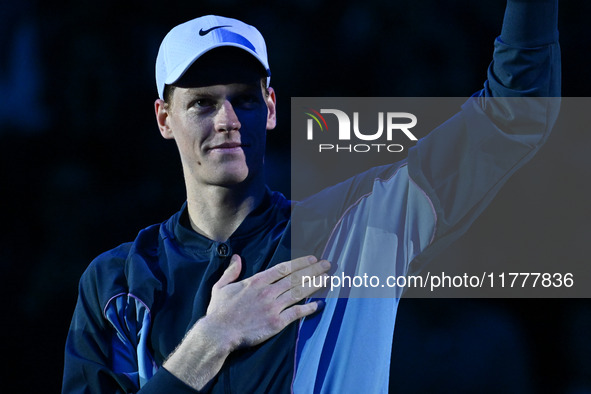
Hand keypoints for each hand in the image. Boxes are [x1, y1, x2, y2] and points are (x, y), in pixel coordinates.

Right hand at [205, 254, 329, 349]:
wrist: (218, 333)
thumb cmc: (218, 312)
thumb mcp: (221, 287)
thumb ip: (231, 271)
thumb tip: (236, 257)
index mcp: (256, 281)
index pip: (283, 268)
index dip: (299, 263)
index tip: (312, 258)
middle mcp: (267, 292)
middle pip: (295, 278)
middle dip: (313, 270)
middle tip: (327, 264)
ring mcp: (273, 307)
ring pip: (298, 292)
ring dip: (315, 284)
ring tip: (327, 279)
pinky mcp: (276, 323)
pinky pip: (296, 313)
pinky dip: (309, 308)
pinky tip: (319, 304)